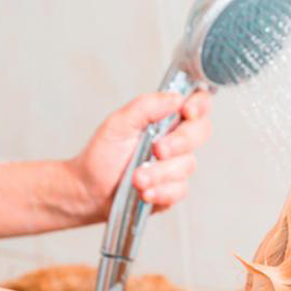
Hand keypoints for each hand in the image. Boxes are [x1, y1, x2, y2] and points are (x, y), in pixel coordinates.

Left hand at [68, 91, 211, 217]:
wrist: (90, 189)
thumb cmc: (103, 155)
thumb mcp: (119, 123)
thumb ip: (146, 106)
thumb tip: (175, 97)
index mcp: (166, 119)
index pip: (197, 104)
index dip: (199, 105)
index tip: (187, 112)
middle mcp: (177, 141)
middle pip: (201, 132)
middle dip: (180, 142)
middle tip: (157, 149)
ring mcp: (177, 166)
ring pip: (187, 165)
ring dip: (159, 173)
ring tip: (136, 178)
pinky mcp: (173, 190)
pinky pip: (179, 190)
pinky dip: (160, 191)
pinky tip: (144, 192)